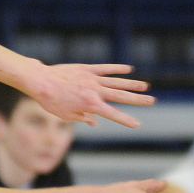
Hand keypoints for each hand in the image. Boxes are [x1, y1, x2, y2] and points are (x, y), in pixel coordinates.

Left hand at [30, 63, 155, 127]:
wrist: (41, 81)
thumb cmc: (51, 101)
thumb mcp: (67, 116)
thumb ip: (83, 118)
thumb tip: (95, 122)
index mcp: (90, 105)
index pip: (113, 114)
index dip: (126, 120)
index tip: (138, 124)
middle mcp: (95, 91)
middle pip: (121, 96)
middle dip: (137, 100)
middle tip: (152, 101)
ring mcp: (92, 78)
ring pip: (117, 82)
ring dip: (132, 84)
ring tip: (146, 86)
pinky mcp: (87, 68)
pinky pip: (105, 68)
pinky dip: (117, 69)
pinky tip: (129, 69)